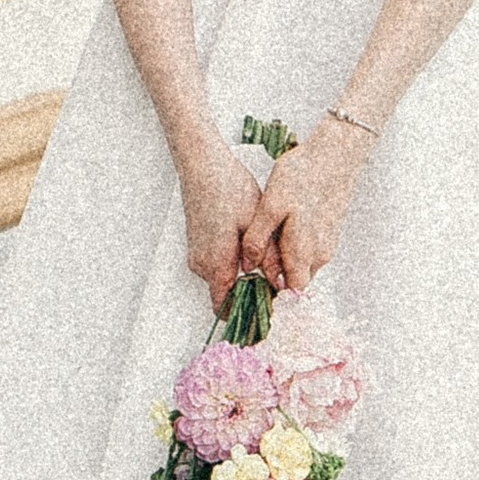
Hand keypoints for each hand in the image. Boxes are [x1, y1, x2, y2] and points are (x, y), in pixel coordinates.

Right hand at [179, 133, 267, 314]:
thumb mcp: (256, 223)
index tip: (268, 313)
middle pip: (226, 294)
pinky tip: (253, 246)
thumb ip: (268, 257)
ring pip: (223, 278)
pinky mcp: (198, 244)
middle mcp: (202, 265)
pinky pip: (218, 264)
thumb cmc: (228, 189)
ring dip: (244, 276)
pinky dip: (235, 263)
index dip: (246, 314)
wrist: (203, 166)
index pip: (226, 308)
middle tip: (278, 285)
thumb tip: (281, 283)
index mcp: (216, 264)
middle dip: (250, 293)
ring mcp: (197, 254)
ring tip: (270, 262)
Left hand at [242, 119, 370, 296]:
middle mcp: (319, 254)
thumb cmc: (304, 175)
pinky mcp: (330, 231)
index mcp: (304, 252)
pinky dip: (294, 249)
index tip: (254, 293)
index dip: (273, 297)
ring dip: (284, 262)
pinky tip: (282, 228)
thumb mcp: (271, 204)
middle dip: (276, 278)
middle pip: (295, 281)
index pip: (291, 294)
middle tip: (252, 264)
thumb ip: (258, 239)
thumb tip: (246, 267)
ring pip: (302, 266)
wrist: (337, 152)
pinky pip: (310, 252)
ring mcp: (327, 243)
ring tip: (264, 242)